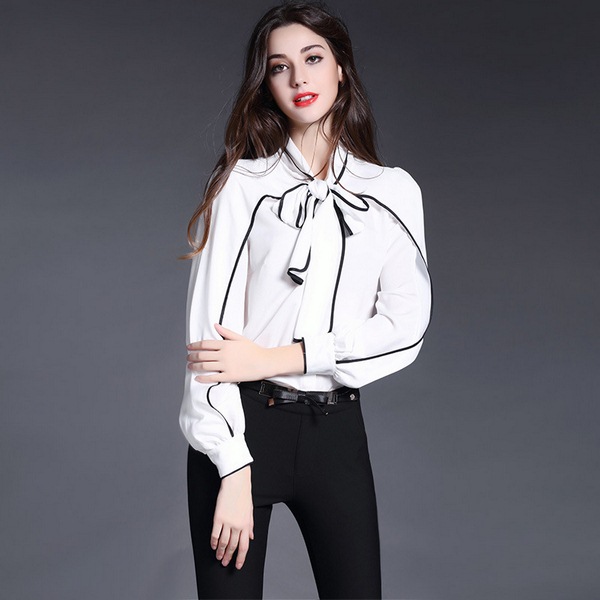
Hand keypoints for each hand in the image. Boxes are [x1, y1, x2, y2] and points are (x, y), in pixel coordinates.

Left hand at [187, 324, 303, 382]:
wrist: (264, 362)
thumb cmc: (254, 350)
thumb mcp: (240, 338)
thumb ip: (226, 332)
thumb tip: (215, 325)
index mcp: (226, 344)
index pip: (205, 344)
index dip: (195, 345)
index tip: (189, 347)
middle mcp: (224, 355)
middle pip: (202, 355)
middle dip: (192, 356)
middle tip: (188, 357)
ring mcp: (226, 366)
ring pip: (204, 366)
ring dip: (194, 366)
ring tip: (190, 366)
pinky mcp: (229, 376)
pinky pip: (212, 378)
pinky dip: (203, 378)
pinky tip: (197, 378)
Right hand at [212, 465, 253, 568]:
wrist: (236, 482)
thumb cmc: (244, 494)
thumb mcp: (250, 511)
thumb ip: (250, 525)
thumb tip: (251, 537)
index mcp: (246, 525)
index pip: (244, 546)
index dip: (241, 558)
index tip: (237, 565)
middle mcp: (237, 525)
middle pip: (232, 546)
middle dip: (229, 557)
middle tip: (225, 563)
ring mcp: (227, 522)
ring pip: (223, 542)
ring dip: (220, 552)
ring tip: (218, 557)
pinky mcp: (218, 518)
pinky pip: (215, 534)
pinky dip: (213, 542)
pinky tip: (213, 546)